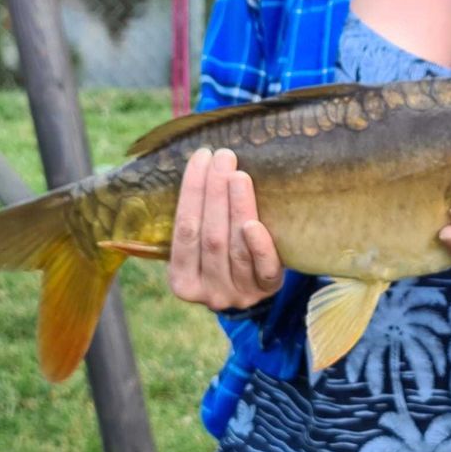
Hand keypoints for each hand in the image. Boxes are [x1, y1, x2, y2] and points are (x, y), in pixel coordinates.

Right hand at [167, 147, 283, 309]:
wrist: (257, 286)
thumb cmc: (224, 255)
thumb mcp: (202, 248)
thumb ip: (198, 220)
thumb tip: (202, 161)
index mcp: (183, 281)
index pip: (184, 231)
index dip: (191, 192)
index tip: (201, 157)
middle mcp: (209, 293)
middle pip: (210, 238)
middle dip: (215, 193)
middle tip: (223, 157)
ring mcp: (239, 294)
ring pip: (236, 249)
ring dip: (237, 208)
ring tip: (239, 175)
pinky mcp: (267, 291)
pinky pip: (266, 270)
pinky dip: (259, 246)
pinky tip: (254, 223)